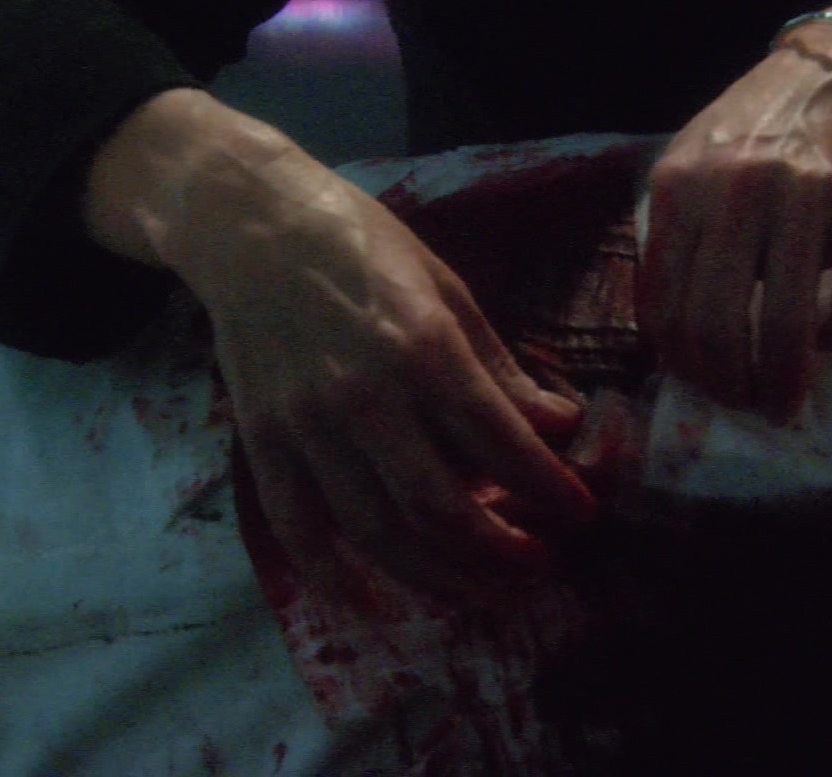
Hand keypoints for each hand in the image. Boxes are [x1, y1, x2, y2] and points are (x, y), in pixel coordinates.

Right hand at [164, 139, 594, 598]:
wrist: (252, 226)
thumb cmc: (362, 246)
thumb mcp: (446, 288)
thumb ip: (498, 367)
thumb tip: (559, 424)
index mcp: (422, 348)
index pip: (499, 442)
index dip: (547, 489)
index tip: (579, 516)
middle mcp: (365, 396)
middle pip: (439, 507)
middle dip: (499, 552)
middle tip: (535, 570)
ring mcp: (307, 426)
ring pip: (376, 531)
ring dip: (435, 577)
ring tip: (481, 595)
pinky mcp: (262, 442)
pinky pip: (297, 528)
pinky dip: (331, 578)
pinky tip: (371, 605)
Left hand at [641, 0, 831, 418]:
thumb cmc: (761, 133)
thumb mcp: (696, 168)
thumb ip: (677, 240)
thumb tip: (671, 342)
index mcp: (681, 186)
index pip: (668, 306)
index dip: (685, 367)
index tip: (705, 390)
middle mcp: (736, 188)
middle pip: (720, 326)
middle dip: (732, 387)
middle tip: (749, 406)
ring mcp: (805, 192)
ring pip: (786, 325)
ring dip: (785, 382)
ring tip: (787, 400)